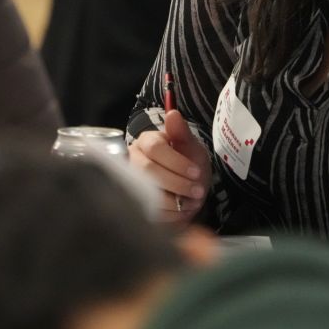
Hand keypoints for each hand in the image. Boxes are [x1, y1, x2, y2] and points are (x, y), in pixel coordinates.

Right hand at [129, 109, 210, 223]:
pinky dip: (170, 214)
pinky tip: (181, 210)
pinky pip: (148, 209)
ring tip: (192, 202)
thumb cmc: (188, 164)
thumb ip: (181, 132)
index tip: (196, 172)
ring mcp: (131, 180)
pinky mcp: (135, 201)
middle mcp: (133, 159)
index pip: (155, 149)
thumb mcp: (191, 147)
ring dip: (175, 201)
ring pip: (146, 191)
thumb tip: (173, 114)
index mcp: (147, 142)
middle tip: (197, 192)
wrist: (188, 189)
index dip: (176, 162)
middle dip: (177, 183)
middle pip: (147, 171)